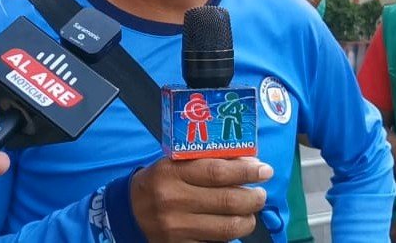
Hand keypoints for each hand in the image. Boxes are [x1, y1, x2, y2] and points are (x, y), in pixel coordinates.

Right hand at [131, 156, 271, 241]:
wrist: (130, 212)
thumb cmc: (160, 181)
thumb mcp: (175, 163)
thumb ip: (208, 161)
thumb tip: (249, 162)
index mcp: (172, 173)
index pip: (217, 172)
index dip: (246, 171)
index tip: (264, 170)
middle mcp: (173, 201)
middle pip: (227, 201)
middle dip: (253, 198)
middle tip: (260, 194)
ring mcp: (176, 229)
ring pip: (227, 228)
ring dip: (247, 220)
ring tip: (249, 213)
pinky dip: (230, 237)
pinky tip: (232, 227)